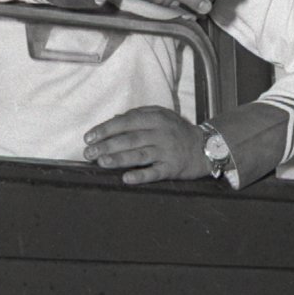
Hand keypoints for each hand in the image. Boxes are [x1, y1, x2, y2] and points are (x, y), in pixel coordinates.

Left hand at [84, 106, 207, 184]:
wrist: (205, 147)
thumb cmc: (177, 131)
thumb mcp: (161, 116)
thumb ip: (138, 116)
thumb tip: (113, 119)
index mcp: (156, 119)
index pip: (127, 122)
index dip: (106, 129)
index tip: (89, 137)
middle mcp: (161, 134)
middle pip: (131, 139)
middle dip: (107, 146)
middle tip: (89, 153)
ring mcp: (167, 152)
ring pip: (140, 155)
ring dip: (119, 159)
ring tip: (102, 162)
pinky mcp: (172, 168)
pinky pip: (155, 172)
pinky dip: (141, 176)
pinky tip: (127, 179)